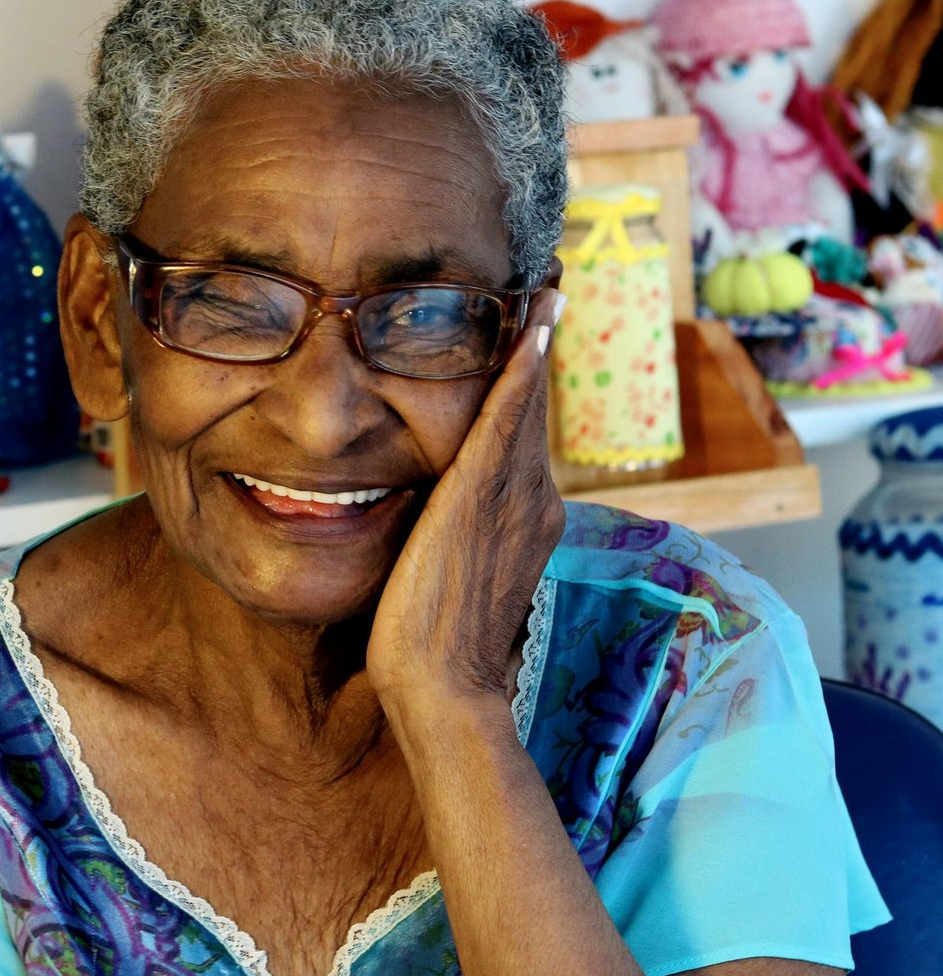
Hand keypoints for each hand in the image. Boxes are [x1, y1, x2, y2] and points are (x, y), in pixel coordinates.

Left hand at [366, 289, 566, 726]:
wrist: (440, 688)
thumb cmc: (430, 646)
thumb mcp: (448, 574)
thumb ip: (453, 535)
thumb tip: (429, 513)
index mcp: (526, 519)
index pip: (526, 437)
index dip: (529, 385)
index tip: (531, 337)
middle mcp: (533, 502)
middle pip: (533, 412)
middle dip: (538, 349)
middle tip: (547, 287)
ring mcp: (515, 499)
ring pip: (526, 406)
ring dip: (534, 344)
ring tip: (544, 289)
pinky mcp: (482, 497)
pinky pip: (506, 420)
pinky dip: (519, 372)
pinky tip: (528, 328)